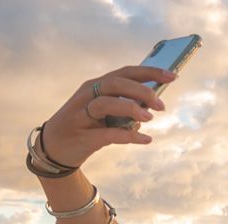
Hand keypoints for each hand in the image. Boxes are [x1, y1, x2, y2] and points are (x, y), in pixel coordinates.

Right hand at [39, 66, 175, 167]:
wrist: (55, 148)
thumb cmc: (86, 126)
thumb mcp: (104, 111)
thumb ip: (124, 105)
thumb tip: (151, 105)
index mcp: (96, 85)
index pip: (125, 72)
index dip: (149, 72)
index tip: (173, 76)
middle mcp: (87, 95)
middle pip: (116, 84)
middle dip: (142, 91)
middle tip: (161, 105)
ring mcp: (82, 115)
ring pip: (106, 103)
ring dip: (131, 108)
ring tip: (149, 118)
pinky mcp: (83, 137)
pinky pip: (108, 134)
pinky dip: (129, 136)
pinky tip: (146, 139)